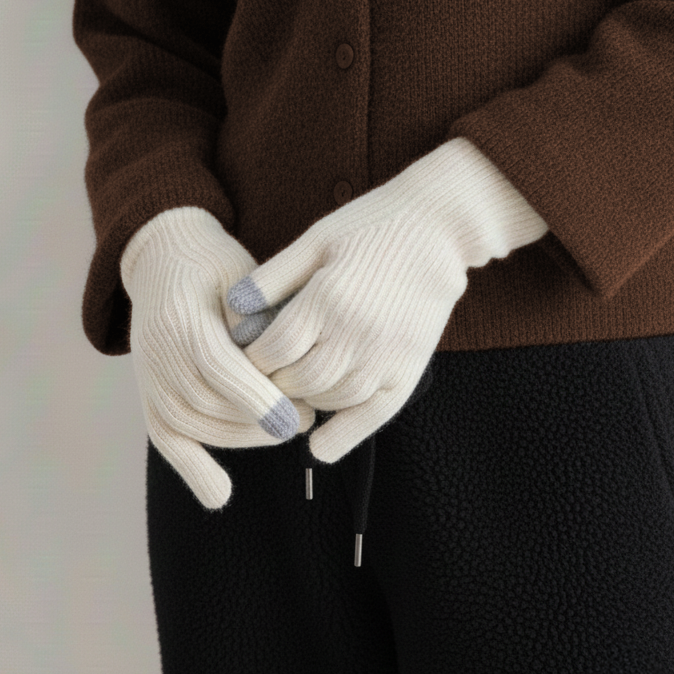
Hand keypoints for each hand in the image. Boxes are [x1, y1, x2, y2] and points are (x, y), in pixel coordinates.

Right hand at [122, 206, 314, 509]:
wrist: (165, 258)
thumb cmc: (217, 265)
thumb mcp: (240, 275)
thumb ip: (257, 315)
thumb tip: (279, 357)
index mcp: (181, 315)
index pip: (218, 367)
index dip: (256, 398)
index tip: (294, 418)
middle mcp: (157, 350)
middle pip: (207, 403)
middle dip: (257, 420)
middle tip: (305, 418)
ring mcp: (148, 375)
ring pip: (191, 424)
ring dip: (240, 438)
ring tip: (283, 431)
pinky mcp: (147, 393)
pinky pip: (165, 438)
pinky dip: (191, 469)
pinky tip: (219, 494)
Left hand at [226, 138, 547, 462]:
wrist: (440, 228)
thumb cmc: (369, 227)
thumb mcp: (315, 240)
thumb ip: (273, 277)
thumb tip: (232, 310)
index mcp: (327, 298)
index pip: (272, 350)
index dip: (250, 358)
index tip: (244, 353)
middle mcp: (357, 334)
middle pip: (296, 382)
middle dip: (272, 382)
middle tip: (262, 376)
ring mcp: (386, 357)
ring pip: (329, 401)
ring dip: (303, 401)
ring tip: (291, 389)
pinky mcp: (409, 371)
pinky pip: (371, 416)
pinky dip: (343, 435)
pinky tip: (319, 445)